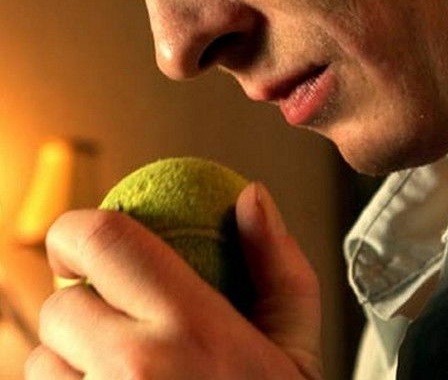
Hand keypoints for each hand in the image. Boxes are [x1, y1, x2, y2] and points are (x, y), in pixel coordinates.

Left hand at [25, 182, 322, 378]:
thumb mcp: (297, 346)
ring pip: (39, 364)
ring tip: (118, 377)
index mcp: (189, 328)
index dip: (78, 229)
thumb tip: (250, 197)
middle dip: (79, 303)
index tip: (85, 244)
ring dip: (68, 359)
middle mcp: (133, 372)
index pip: (101, 240)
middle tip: (116, 318)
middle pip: (58, 306)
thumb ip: (277, 264)